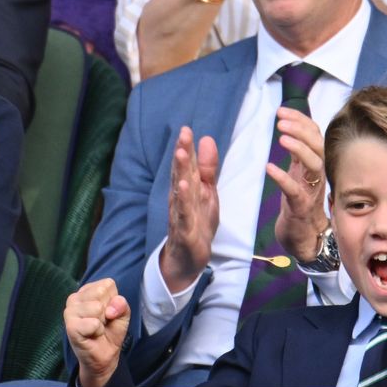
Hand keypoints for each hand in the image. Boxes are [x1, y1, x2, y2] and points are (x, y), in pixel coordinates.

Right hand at [64, 278, 129, 386]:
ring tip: (96, 329)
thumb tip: (110, 309)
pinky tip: (92, 335)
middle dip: (108, 310)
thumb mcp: (122, 315)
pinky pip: (93, 323)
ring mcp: (70, 311)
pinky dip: (98, 331)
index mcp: (86, 290)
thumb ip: (121, 305)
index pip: (108, 284)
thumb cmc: (110, 332)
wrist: (104, 358)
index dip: (113, 300)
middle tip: (102, 322)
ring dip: (102, 322)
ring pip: (97, 307)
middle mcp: (75, 297)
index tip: (108, 313)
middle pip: (101, 293)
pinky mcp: (70, 326)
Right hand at [159, 126, 219, 292]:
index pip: (186, 165)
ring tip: (180, 154)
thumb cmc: (196, 222)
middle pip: (181, 173)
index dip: (186, 147)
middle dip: (182, 153)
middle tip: (183, 133)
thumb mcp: (207, 194)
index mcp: (187, 188)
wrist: (187, 259)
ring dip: (180, 172)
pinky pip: (184, 214)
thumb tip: (207, 139)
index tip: (186, 128)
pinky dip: (183, 201)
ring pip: (180, 190)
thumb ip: (207, 169)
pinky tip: (182, 187)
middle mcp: (180, 198)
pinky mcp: (184, 230)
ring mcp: (180, 213)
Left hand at [271, 108, 329, 263]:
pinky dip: (283, 178)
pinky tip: (269, 168)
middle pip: (318, 146)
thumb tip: (291, 126)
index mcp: (315, 164)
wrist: (304, 237)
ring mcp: (312, 191)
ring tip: (281, 139)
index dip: (301, 121)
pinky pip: (295, 191)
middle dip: (301, 130)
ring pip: (314, 166)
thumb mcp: (300, 172)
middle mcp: (317, 175)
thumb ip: (298, 151)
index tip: (281, 111)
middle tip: (280, 122)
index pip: (315, 136)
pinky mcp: (301, 207)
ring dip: (299, 150)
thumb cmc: (300, 202)